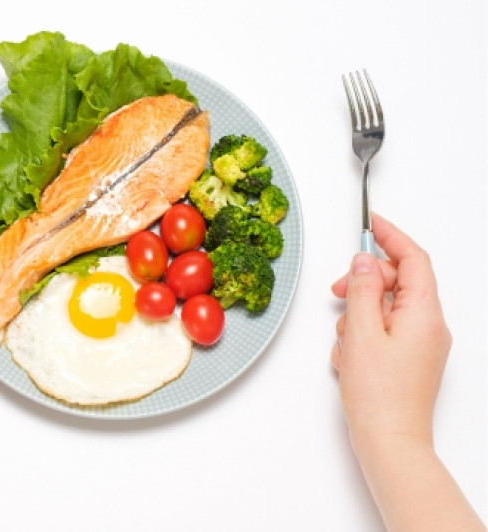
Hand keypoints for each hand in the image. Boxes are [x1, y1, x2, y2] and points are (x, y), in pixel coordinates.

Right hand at [330, 213, 450, 446]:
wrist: (389, 441)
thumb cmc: (379, 395)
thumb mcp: (362, 332)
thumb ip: (362, 290)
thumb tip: (364, 261)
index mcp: (425, 313)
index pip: (413, 260)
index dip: (391, 237)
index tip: (371, 223)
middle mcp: (429, 326)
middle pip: (398, 282)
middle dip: (365, 282)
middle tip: (338, 290)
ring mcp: (421, 344)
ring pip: (386, 308)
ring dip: (359, 314)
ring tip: (346, 341)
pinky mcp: (409, 360)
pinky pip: (384, 331)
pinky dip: (363, 334)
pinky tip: (350, 356)